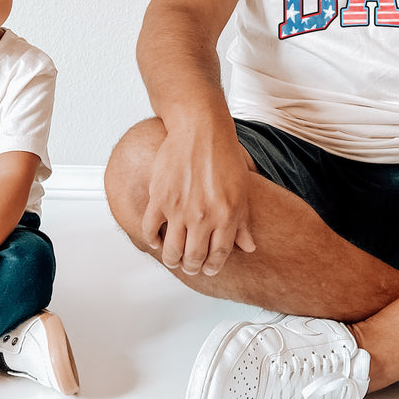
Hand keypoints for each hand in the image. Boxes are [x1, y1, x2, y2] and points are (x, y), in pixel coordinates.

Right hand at [141, 124, 256, 276]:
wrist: (201, 129)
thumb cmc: (224, 156)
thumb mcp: (242, 190)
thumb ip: (243, 222)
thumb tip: (248, 247)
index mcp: (227, 215)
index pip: (218, 255)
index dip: (212, 267)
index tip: (208, 269)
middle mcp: (203, 216)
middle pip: (194, 258)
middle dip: (192, 267)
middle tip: (190, 266)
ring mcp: (180, 208)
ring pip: (171, 251)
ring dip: (172, 260)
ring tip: (174, 258)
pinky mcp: (160, 197)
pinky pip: (150, 229)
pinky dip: (152, 240)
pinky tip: (157, 240)